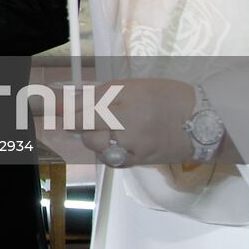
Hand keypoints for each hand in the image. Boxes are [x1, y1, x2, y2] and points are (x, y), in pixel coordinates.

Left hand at [70, 78, 197, 165]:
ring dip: (94, 137)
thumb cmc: (168, 96)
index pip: (81, 110)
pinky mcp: (138, 162)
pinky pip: (111, 160)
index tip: (44, 108)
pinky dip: (107, 151)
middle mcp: (125, 126)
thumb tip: (70, 102)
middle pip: (85, 131)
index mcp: (124, 101)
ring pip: (96, 147)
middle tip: (90, 116)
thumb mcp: (133, 86)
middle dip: (81, 124)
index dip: (61, 110)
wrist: (205, 123)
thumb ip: (101, 95)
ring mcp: (131, 147)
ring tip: (109, 127)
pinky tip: (117, 142)